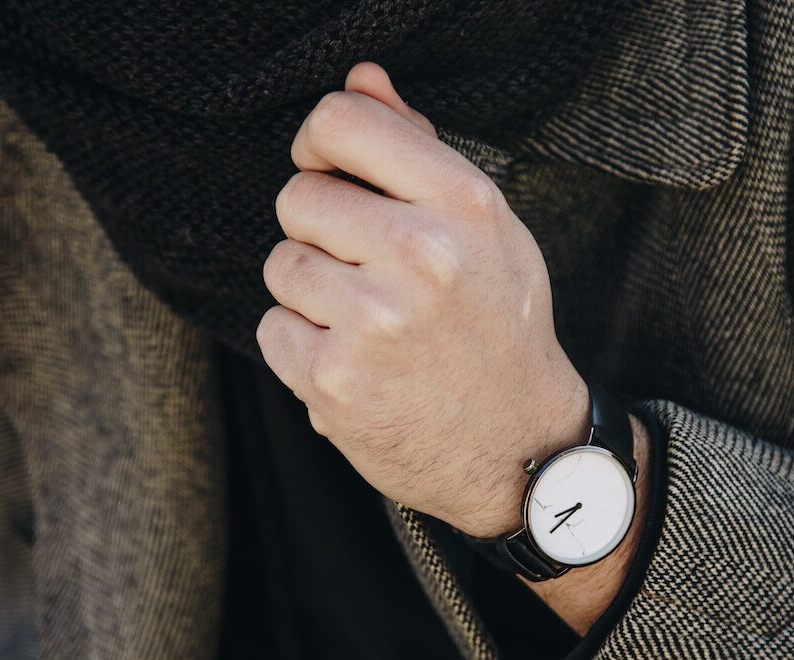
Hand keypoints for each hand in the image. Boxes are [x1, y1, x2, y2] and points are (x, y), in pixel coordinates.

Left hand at [257, 63, 587, 536]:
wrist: (520, 447)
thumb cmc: (499, 326)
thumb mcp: (487, 229)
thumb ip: (419, 148)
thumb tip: (362, 78)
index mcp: (464, 204)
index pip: (341, 121)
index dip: (319, 142)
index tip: (328, 170)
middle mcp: (422, 256)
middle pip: (298, 197)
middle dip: (320, 230)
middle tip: (368, 271)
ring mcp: (374, 321)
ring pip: (282, 265)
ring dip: (312, 293)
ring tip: (371, 323)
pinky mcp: (333, 381)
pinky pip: (273, 327)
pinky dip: (303, 346)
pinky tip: (356, 363)